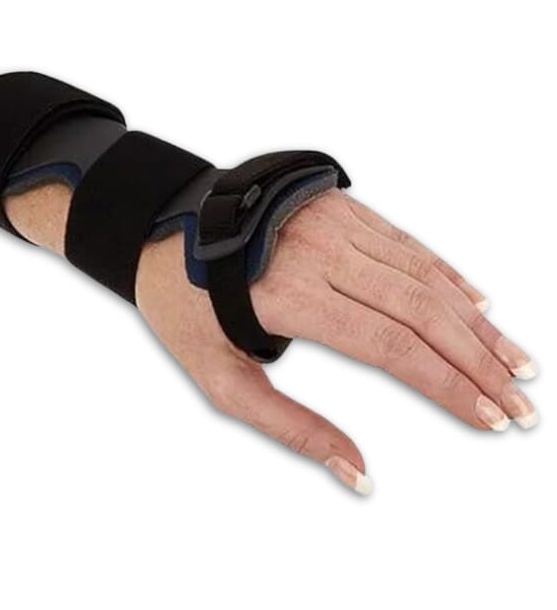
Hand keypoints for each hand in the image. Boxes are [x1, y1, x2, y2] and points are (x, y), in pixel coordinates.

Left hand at [136, 189, 537, 493]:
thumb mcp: (221, 379)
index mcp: (288, 297)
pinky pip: (405, 244)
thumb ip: (291, 429)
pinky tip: (476, 305)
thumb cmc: (183, 307)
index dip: (447, 385)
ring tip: (514, 362)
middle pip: (421, 310)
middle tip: (521, 403)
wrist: (159, 231)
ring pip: (423, 274)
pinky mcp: (338, 207)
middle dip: (478, 361)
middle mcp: (318, 253)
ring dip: (475, 323)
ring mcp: (332, 223)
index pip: (390, 346)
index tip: (490, 417)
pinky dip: (447, 277)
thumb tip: (360, 474)